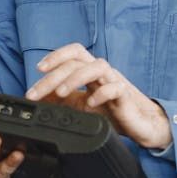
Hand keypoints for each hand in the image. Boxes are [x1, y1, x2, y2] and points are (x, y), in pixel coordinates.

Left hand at [25, 43, 171, 149]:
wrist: (140, 125)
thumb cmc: (112, 111)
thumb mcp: (80, 105)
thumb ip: (61, 100)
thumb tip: (38, 98)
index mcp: (90, 71)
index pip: (74, 53)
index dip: (56, 56)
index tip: (38, 69)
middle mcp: (102, 72)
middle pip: (77, 62)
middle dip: (53, 76)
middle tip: (36, 93)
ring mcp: (114, 81)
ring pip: (96, 67)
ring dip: (74, 78)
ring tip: (61, 93)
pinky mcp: (125, 96)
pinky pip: (115, 88)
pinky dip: (101, 94)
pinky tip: (90, 104)